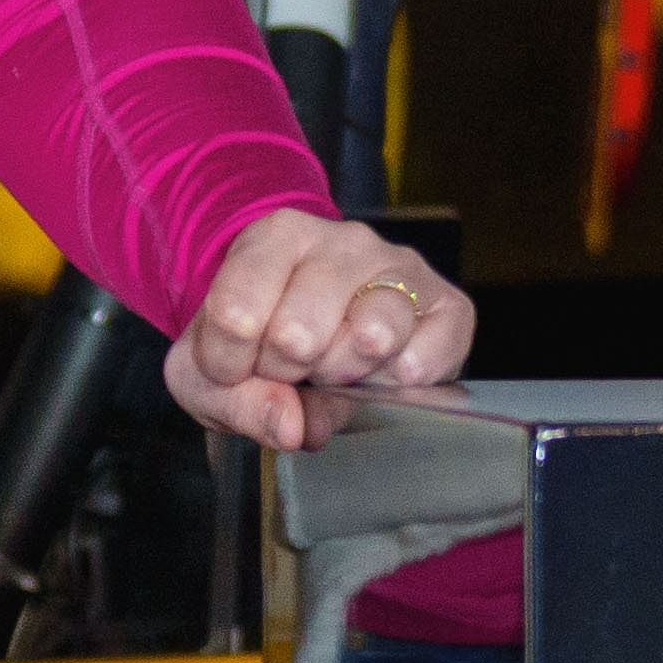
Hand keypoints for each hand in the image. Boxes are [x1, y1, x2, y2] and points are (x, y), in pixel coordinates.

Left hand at [173, 206, 474, 447]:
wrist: (323, 331)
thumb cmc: (261, 344)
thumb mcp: (214, 372)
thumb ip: (236, 402)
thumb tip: (294, 426)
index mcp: (277, 236)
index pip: (234, 313)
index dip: (228, 364)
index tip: (237, 366)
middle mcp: (345, 240)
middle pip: (297, 333)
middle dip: (287, 373)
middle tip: (291, 365)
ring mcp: (403, 268)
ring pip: (370, 336)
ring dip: (343, 376)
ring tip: (335, 368)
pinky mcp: (449, 305)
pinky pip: (424, 360)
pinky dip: (397, 384)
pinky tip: (379, 373)